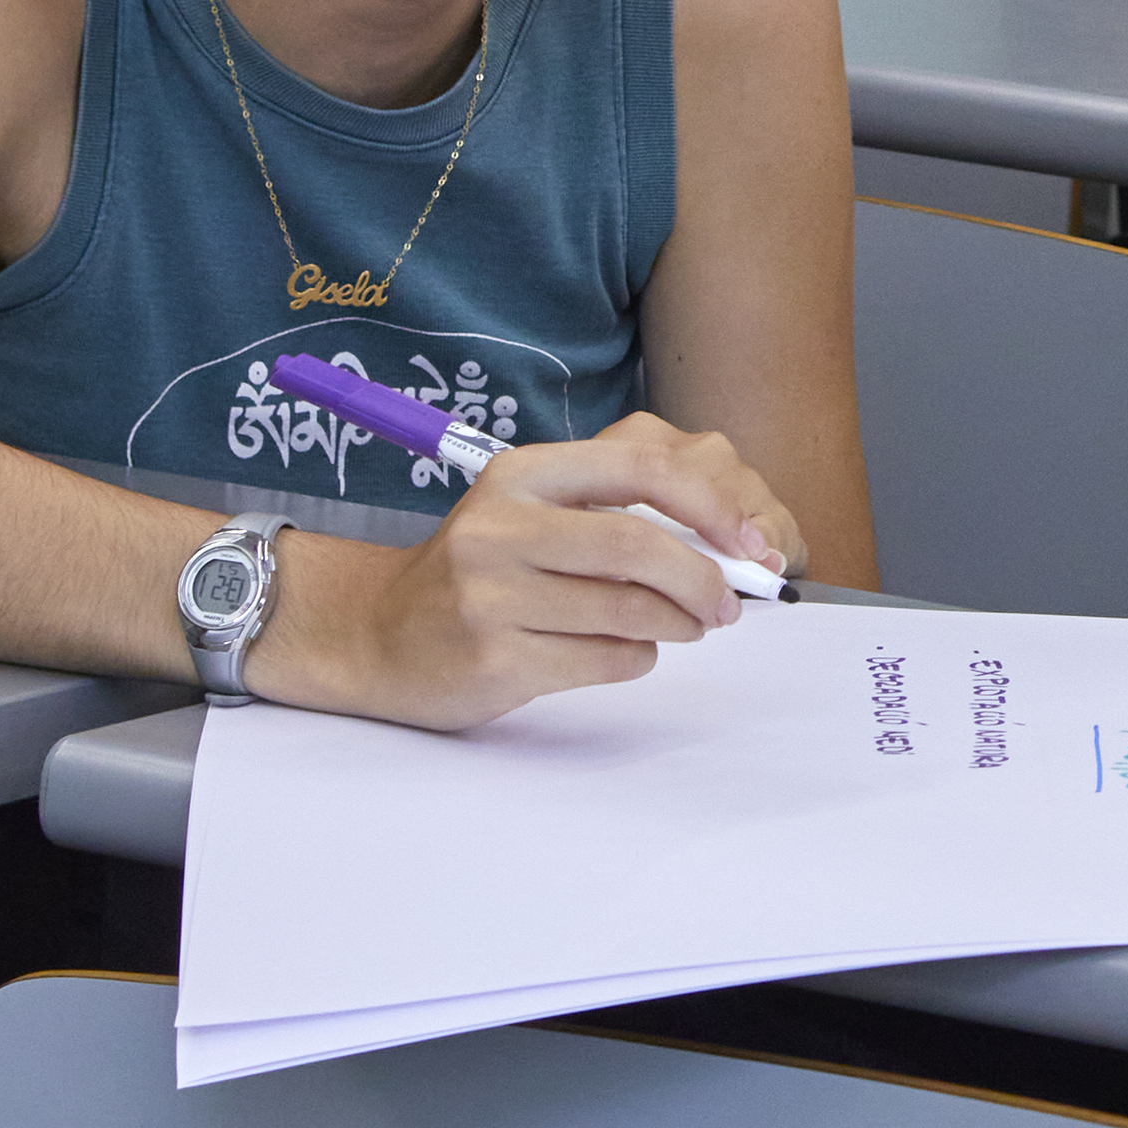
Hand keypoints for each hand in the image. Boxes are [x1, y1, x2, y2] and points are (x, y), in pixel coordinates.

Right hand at [254, 414, 805, 730]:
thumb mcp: (531, 512)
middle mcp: (499, 527)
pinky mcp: (494, 659)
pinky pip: (605, 660)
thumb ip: (615, 510)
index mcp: (521, 475)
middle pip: (638, 545)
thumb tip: (730, 539)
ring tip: (685, 625)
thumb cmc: (479, 572)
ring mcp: (490, 596)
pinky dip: (638, 658)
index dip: (712, 504)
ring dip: (679, 623)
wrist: (377, 635)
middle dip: (704, 578)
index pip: (641, 467)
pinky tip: (627, 651)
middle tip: (729, 602)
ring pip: (628, 610)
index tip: (749, 540)